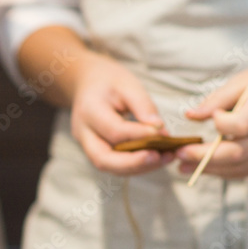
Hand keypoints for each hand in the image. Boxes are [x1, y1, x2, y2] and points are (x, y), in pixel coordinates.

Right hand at [70, 50, 168, 175]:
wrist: (88, 83)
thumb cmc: (109, 81)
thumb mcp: (128, 84)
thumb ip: (143, 106)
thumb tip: (160, 130)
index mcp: (89, 111)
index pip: (114, 130)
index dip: (139, 135)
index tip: (162, 133)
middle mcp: (83, 133)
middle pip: (103, 159)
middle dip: (133, 163)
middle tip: (160, 158)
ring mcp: (86, 145)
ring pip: (109, 167)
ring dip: (138, 167)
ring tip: (164, 159)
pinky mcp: (95, 151)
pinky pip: (114, 164)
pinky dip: (135, 165)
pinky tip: (156, 158)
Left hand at [178, 57, 247, 178]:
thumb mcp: (246, 78)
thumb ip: (218, 99)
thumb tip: (190, 116)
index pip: (243, 125)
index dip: (220, 125)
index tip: (210, 116)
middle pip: (238, 153)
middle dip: (203, 157)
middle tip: (179, 153)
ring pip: (241, 167)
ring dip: (209, 169)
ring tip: (183, 165)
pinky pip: (247, 171)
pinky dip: (223, 171)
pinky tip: (204, 166)